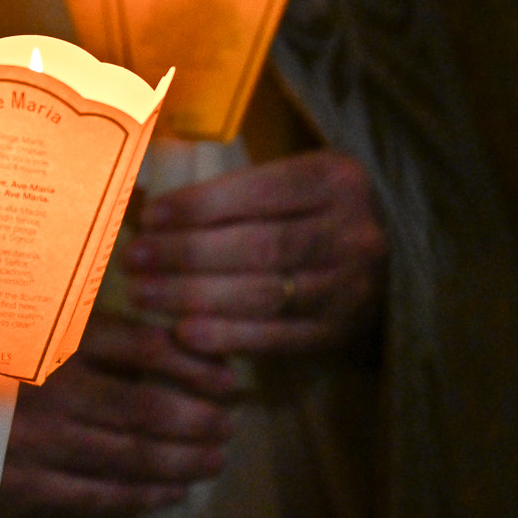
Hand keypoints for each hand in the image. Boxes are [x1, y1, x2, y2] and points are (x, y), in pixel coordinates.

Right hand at [4, 315, 242, 513]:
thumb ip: (44, 305)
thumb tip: (102, 295)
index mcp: (46, 338)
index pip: (140, 346)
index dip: (192, 362)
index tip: (225, 375)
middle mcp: (53, 390)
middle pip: (149, 407)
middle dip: (200, 418)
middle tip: (229, 423)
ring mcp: (44, 444)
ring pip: (133, 454)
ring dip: (184, 459)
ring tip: (215, 459)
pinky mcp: (31, 487)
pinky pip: (102, 494)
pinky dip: (144, 495)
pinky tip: (172, 492)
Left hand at [123, 152, 385, 359]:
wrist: (383, 266)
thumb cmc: (311, 214)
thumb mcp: (290, 185)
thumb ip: (232, 192)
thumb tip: (144, 202)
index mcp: (336, 180)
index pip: (260, 191)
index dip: (200, 206)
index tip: (149, 217)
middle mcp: (353, 232)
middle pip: (260, 246)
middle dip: (187, 254)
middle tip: (133, 259)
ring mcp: (351, 287)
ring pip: (265, 294)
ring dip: (195, 297)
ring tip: (143, 294)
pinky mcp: (340, 332)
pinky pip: (277, 338)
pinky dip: (227, 337)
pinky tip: (183, 333)